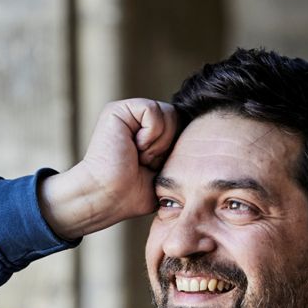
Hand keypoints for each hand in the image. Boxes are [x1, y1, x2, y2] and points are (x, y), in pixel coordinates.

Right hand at [39, 98, 177, 238]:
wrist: (109, 198)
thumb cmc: (132, 194)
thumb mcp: (164, 171)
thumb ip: (177, 151)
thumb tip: (198, 138)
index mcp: (147, 134)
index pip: (180, 126)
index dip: (175, 150)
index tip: (154, 168)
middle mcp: (137, 121)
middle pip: (177, 116)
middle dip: (167, 145)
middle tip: (145, 163)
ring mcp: (128, 114)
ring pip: (168, 112)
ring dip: (158, 143)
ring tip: (138, 156)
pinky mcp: (118, 110)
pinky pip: (153, 111)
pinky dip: (149, 136)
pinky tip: (133, 148)